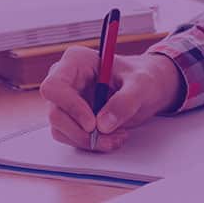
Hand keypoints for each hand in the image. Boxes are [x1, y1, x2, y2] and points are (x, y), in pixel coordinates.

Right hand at [40, 47, 182, 152]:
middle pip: (55, 113)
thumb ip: (125, 101)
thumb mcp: (141, 85)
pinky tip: (112, 137)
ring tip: (118, 136)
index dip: (69, 107)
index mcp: (76, 61)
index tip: (92, 124)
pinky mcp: (72, 118)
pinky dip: (91, 143)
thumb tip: (103, 124)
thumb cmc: (144, 77)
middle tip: (109, 138)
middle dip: (81, 132)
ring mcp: (66, 101)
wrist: (149, 88)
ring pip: (61, 130)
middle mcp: (66, 80)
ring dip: (88, 140)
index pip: (54, 87)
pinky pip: (71, 137)